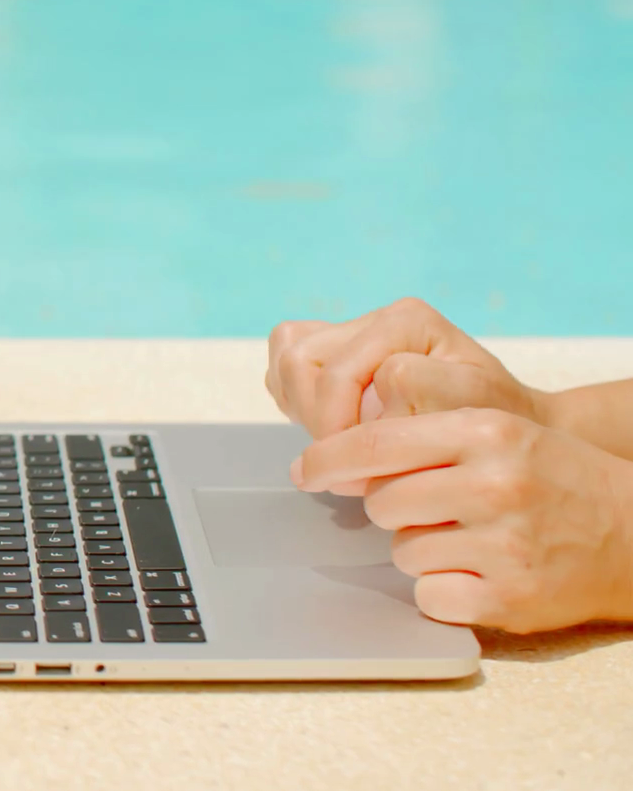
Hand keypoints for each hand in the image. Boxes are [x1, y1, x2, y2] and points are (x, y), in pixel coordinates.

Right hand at [267, 297, 545, 438]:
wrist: (507, 422)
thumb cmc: (493, 423)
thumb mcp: (464, 420)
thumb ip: (405, 418)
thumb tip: (345, 435)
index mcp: (407, 322)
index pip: (338, 373)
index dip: (340, 429)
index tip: (368, 472)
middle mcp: (374, 318)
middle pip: (299, 360)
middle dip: (317, 420)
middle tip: (351, 465)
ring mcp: (350, 331)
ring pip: (285, 362)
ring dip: (304, 412)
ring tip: (344, 446)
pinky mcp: (332, 352)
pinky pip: (284, 369)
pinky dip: (296, 402)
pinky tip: (333, 428)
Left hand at [292, 408, 632, 632]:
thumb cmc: (551, 479)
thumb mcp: (497, 434)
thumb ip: (423, 438)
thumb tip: (335, 460)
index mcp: (486, 431)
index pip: (376, 442)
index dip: (328, 458)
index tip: (304, 471)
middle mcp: (495, 484)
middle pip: (383, 502)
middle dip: (397, 509)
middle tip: (440, 509)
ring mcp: (503, 544)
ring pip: (403, 551)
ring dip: (424, 550)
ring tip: (474, 539)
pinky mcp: (508, 597)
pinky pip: (428, 596)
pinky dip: (444, 591)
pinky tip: (480, 574)